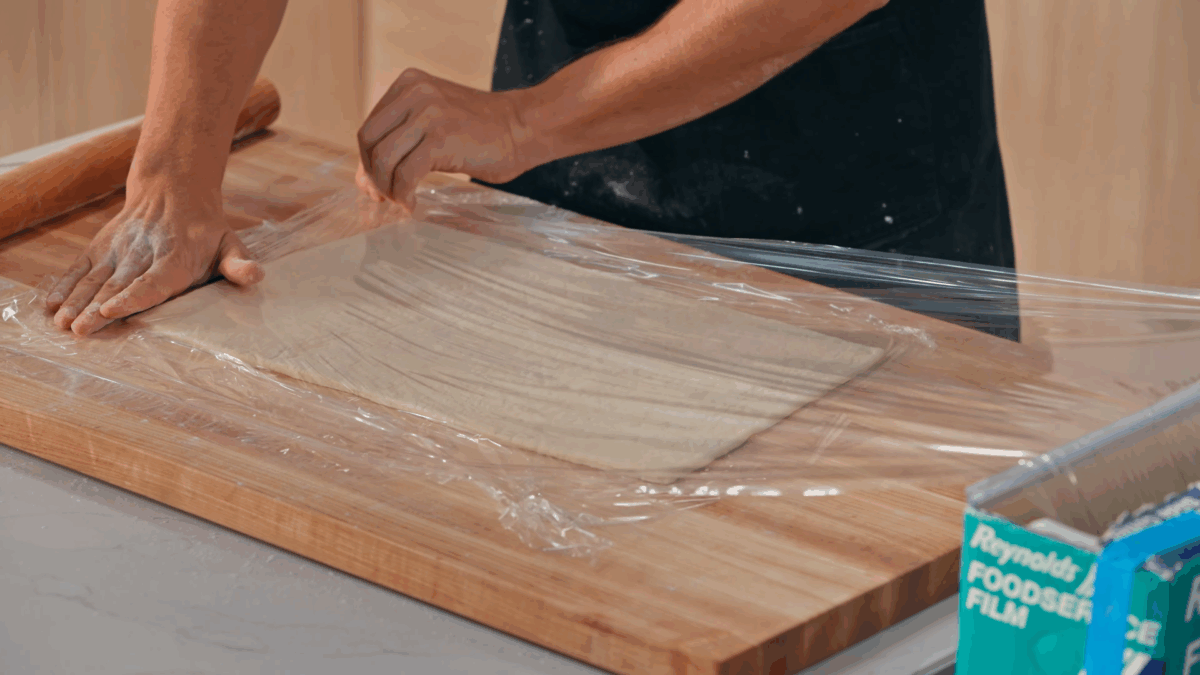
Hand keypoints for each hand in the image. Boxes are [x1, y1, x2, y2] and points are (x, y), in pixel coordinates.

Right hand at [44, 186, 263, 336]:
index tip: (112, 310)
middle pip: (118, 284)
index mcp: (176, 259)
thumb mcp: (230, 244)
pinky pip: (80, 267)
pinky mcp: (101, 247)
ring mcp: (119, 250)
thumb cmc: (206, 232)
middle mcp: (143, 254)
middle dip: (96, 308)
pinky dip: (64, 285)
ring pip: (95, 278)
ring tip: (62, 324)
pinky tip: (51, 305)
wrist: (173, 192)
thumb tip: (256, 276)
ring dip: (76, 301)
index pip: (154, 281)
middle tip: (80, 329)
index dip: (133, 296)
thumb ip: (238, 264)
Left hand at [357, 69, 532, 209]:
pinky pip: (406, 175)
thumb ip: (403, 140)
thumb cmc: (485, 131)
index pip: (370, 127)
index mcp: (410, 83)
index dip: (367, 160)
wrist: (524, 128)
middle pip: (368, 142)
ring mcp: (427, 115)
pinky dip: (404, 195)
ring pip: (383, 160)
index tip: (377, 185)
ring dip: (387, 188)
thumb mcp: (437, 121)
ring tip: (402, 201)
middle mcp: (415, 93)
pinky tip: (413, 204)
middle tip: (385, 197)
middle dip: (372, 175)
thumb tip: (366, 180)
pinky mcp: (440, 140)